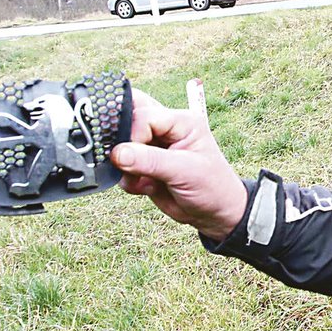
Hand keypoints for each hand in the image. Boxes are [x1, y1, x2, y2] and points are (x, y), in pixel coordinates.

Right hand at [111, 88, 248, 239]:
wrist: (214, 214)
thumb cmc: (212, 187)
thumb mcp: (184, 171)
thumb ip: (150, 160)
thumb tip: (117, 153)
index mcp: (181, 121)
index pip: (144, 115)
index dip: (133, 134)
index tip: (131, 155)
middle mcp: (165, 130)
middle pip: (129, 117)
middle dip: (120, 139)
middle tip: (126, 161)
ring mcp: (153, 147)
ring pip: (120, 143)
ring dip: (124, 164)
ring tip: (144, 180)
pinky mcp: (144, 165)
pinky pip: (121, 166)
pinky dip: (128, 179)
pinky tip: (148, 188)